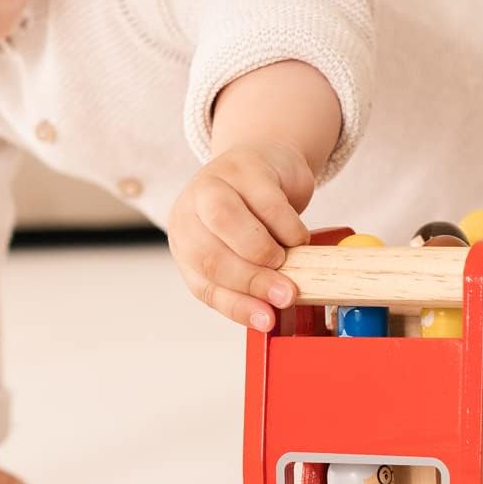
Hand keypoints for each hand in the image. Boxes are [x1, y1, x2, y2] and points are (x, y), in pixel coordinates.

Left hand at [167, 140, 313, 329]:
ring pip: (226, 221)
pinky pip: (267, 203)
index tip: (268, 320)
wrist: (268, 163)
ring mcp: (215, 183)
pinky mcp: (247, 166)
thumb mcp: (241, 251)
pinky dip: (288, 228)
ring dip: (264, 251)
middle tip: (286, 294)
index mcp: (185, 241)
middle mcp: (190, 211)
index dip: (238, 306)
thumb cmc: (254, 214)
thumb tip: (270, 314)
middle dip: (253, 280)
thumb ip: (249, 280)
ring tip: (287, 260)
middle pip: (210, 255)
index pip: (204, 284)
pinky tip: (297, 237)